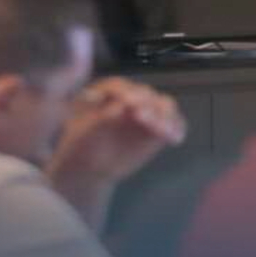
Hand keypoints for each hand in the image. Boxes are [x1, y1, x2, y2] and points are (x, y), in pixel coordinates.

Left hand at [46, 77, 186, 186]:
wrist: (87, 170)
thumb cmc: (79, 147)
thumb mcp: (82, 132)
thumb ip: (100, 118)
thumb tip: (121, 107)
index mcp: (105, 92)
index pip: (119, 86)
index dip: (124, 92)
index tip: (126, 103)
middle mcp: (129, 97)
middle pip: (145, 93)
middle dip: (146, 103)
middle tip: (142, 116)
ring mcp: (146, 112)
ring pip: (164, 105)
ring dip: (165, 116)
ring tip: (161, 131)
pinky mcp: (158, 128)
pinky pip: (174, 124)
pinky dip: (176, 129)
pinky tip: (174, 139)